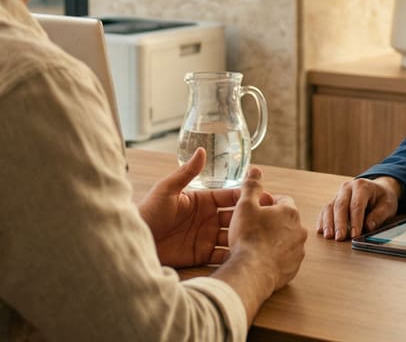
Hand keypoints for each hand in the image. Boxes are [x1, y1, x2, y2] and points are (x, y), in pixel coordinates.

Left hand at [137, 147, 271, 267]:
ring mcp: (206, 236)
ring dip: (245, 236)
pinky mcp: (201, 254)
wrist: (136, 241)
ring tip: (261, 239)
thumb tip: (202, 150)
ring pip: (233, 235)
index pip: (229, 196)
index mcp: (202, 199)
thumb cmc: (148, 212)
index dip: (245, 196)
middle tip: (270, 219)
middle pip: (236, 217)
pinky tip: (245, 255)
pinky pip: (222, 254)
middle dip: (251, 217)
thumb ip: (187, 172)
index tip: (262, 196)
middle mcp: (207, 218)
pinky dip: (234, 255)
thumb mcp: (167, 189)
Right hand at [213, 166, 306, 322]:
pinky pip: (284, 259)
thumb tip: (255, 169)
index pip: (283, 200)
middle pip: (285, 221)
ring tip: (255, 244)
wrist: (252, 271)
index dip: (267, 202)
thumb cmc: (249, 237)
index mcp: (290, 212)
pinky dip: (274, 257)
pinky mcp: (293, 268)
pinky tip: (259, 259)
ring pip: (285, 240)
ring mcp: (298, 251)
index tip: (256, 207)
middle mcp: (299, 230)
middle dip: (271, 221)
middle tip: (253, 226)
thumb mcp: (245, 206)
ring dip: (273, 240)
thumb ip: (251, 186)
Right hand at [317, 176, 400, 240]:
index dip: (355, 221)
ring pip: (330, 207)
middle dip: (339, 223)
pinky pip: (325, 210)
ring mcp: (339, 194)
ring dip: (328, 222)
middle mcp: (347, 187)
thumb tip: (368, 226)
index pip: (357, 205)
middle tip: (339, 238)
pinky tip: (321, 230)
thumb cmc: (383, 198)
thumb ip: (379, 215)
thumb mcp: (388, 205)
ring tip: (328, 236)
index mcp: (362, 186)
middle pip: (341, 205)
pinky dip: (322, 220)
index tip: (355, 235)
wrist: (378, 189)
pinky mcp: (334, 201)